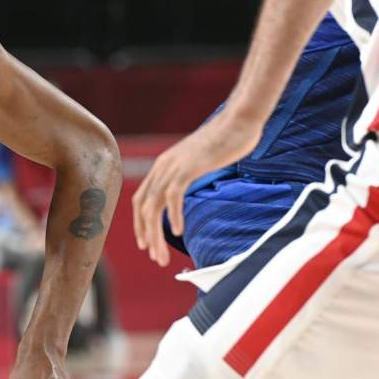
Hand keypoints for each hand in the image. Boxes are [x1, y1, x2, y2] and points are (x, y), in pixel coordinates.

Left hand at [132, 109, 262, 266]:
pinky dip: (174, 216)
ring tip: (162, 255)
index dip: (140, 224)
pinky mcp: (188, 167)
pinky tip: (179, 232)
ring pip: (154, 206)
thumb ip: (189, 177)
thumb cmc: (225, 142)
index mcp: (163, 166)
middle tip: (155, 258)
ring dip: (156, 233)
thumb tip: (187, 195)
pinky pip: (174, 196)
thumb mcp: (199, 163)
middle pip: (143, 207)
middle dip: (146, 235)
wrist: (238, 121)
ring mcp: (174, 166)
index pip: (141, 199)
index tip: (146, 244)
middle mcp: (163, 166)